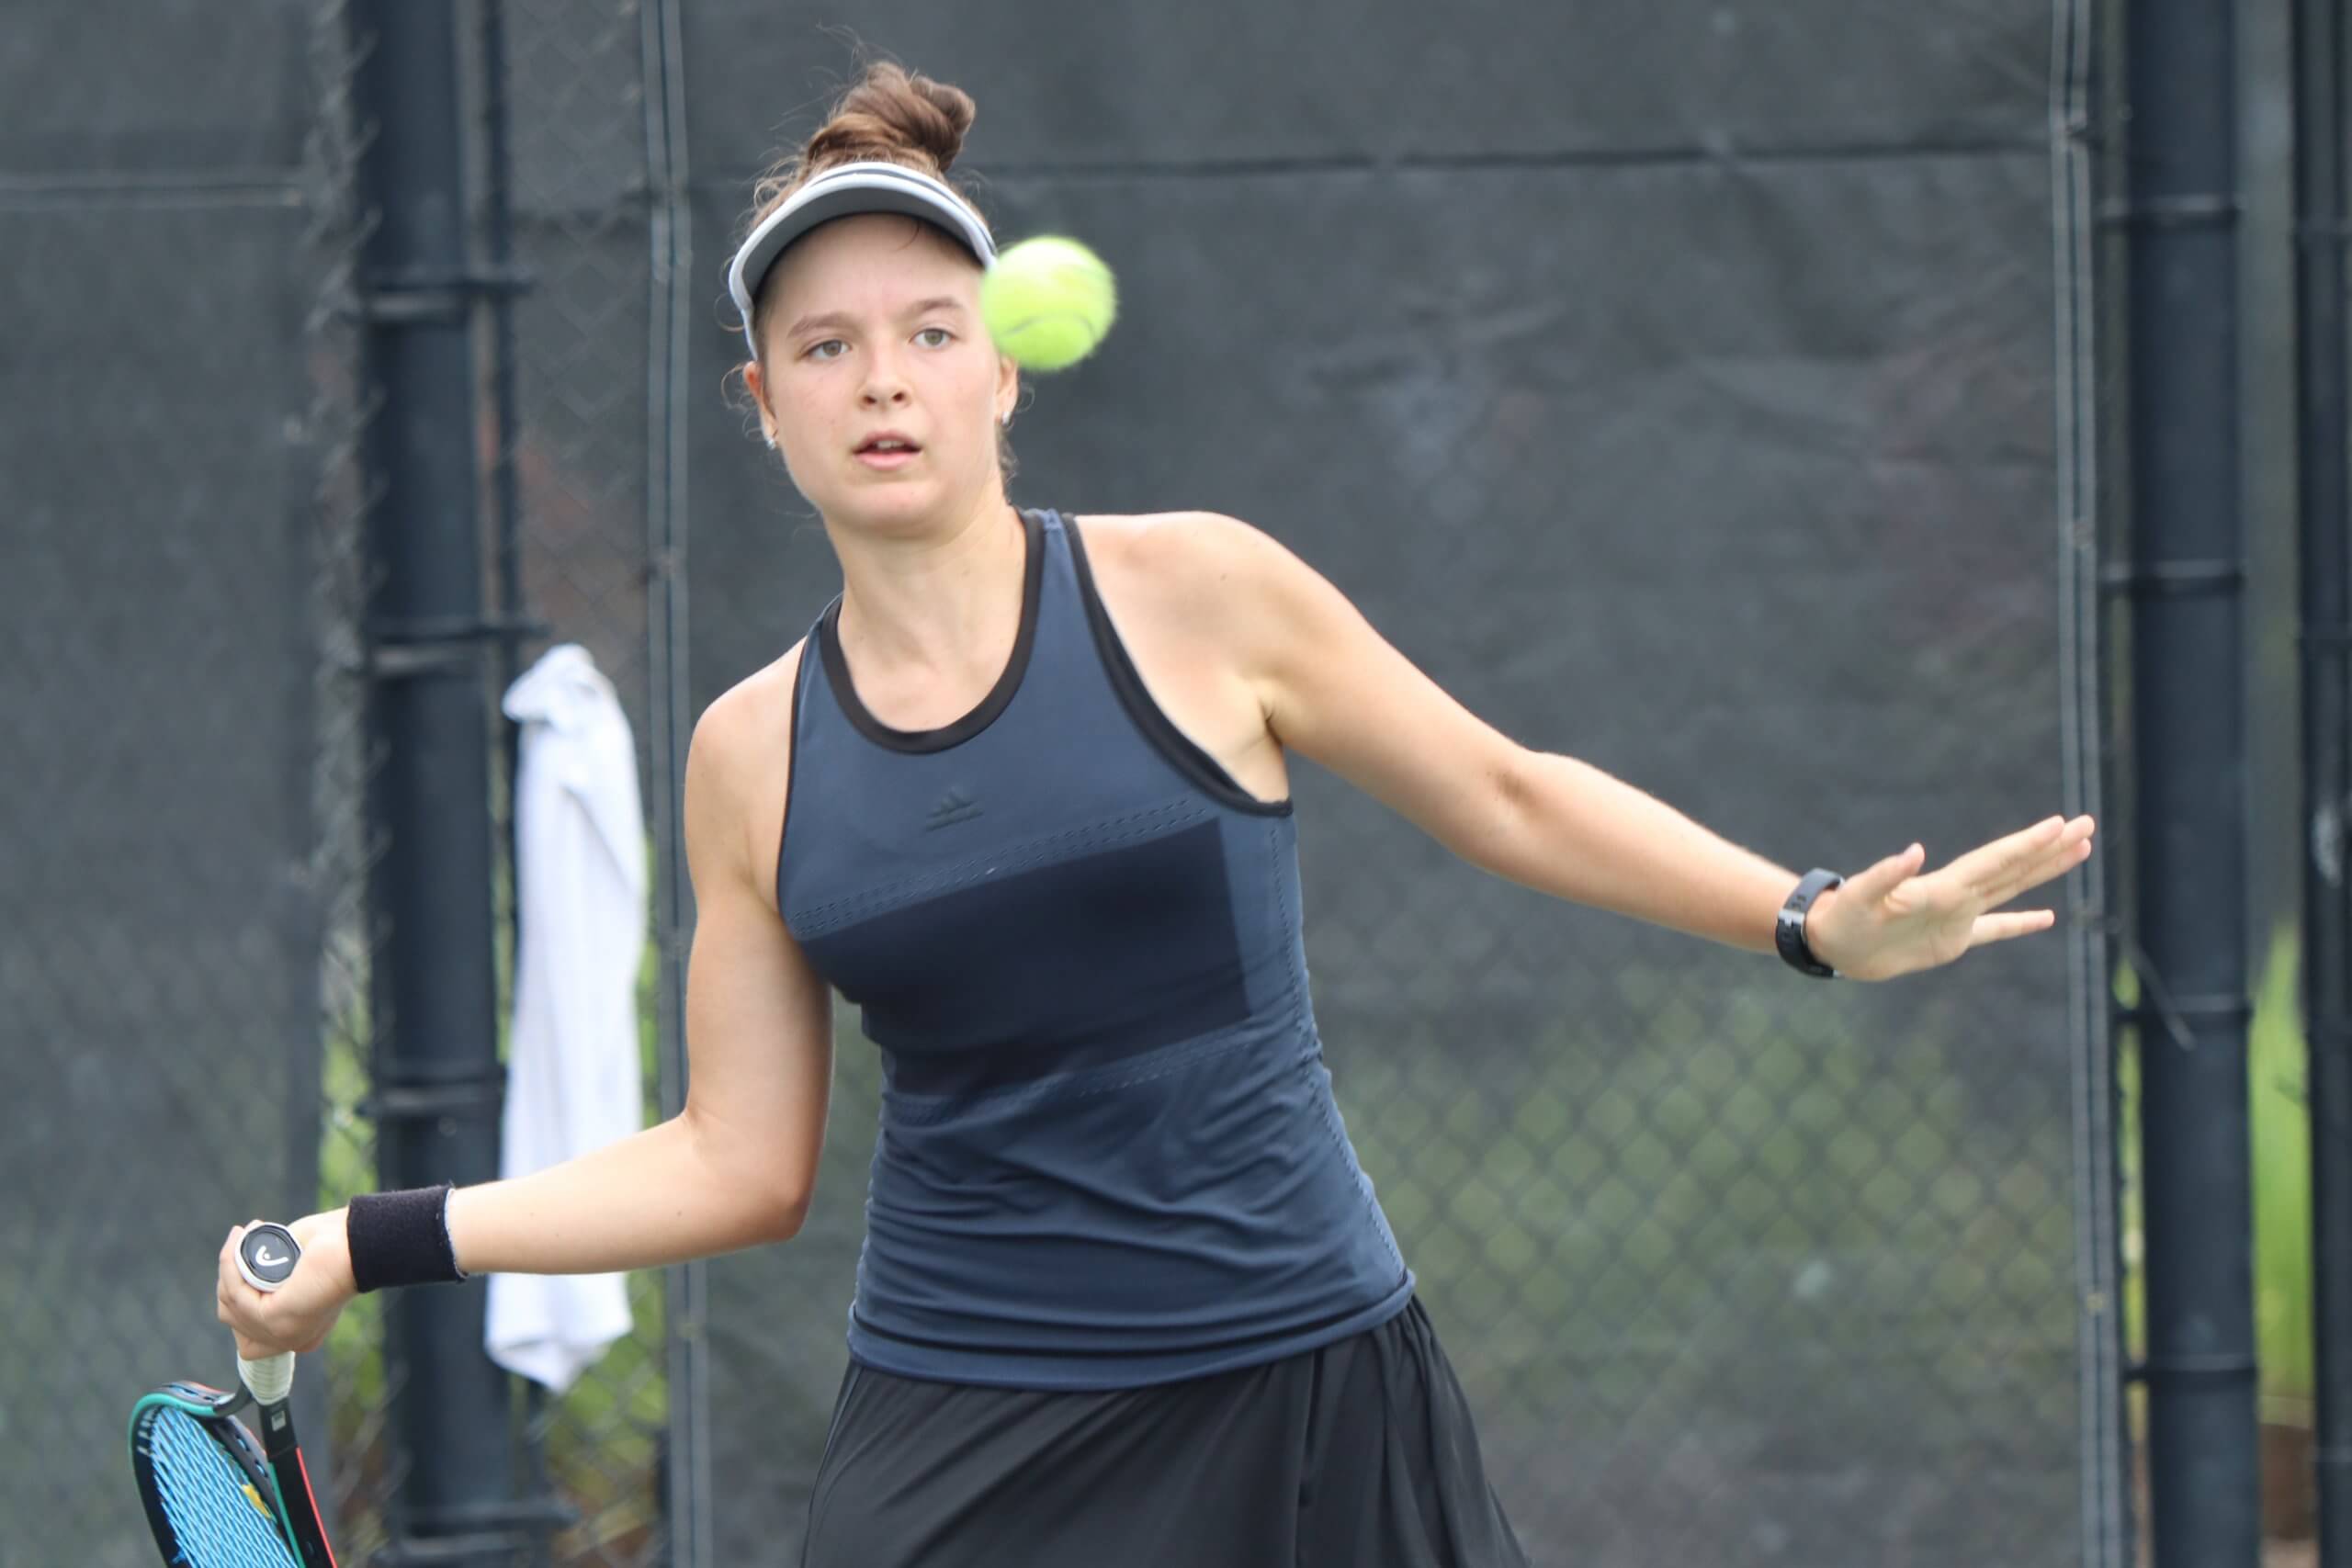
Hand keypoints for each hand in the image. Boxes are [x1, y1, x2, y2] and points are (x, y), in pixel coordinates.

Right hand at [216, 1209, 356, 1359]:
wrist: (358, 1242)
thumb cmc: (333, 1246)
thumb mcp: (293, 1269)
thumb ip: (269, 1282)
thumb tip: (240, 1274)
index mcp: (300, 1335)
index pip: (247, 1338)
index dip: (234, 1303)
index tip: (238, 1269)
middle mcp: (292, 1341)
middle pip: (232, 1321)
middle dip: (227, 1283)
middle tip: (240, 1245)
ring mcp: (283, 1334)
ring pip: (230, 1306)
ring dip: (228, 1270)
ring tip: (241, 1236)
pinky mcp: (275, 1319)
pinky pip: (237, 1295)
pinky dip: (231, 1267)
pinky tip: (239, 1240)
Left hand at [1804, 814, 2096, 981]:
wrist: (1829, 943)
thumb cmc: (1842, 920)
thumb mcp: (1860, 898)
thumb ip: (1886, 875)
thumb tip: (1914, 852)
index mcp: (1942, 887)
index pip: (1995, 861)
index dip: (2028, 845)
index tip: (2061, 824)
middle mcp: (1957, 896)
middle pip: (2014, 867)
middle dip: (2050, 848)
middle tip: (2088, 824)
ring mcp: (1958, 916)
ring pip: (2012, 888)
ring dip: (2044, 870)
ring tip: (2080, 850)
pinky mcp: (1952, 940)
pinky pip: (1995, 929)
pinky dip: (2020, 923)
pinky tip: (2047, 918)